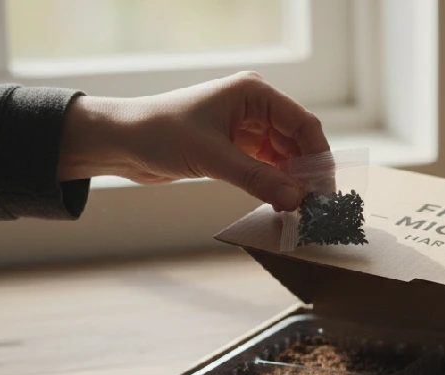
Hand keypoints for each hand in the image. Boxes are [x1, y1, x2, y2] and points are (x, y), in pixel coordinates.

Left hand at [57, 71, 329, 211]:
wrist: (121, 141)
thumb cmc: (160, 134)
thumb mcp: (213, 158)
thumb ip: (258, 179)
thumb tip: (296, 200)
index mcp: (254, 94)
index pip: (302, 123)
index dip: (317, 156)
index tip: (323, 189)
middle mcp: (254, 108)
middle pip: (297, 141)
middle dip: (305, 173)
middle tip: (314, 207)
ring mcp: (246, 129)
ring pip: (284, 157)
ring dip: (291, 182)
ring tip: (298, 210)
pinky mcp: (235, 148)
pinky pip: (266, 168)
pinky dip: (274, 185)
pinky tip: (279, 204)